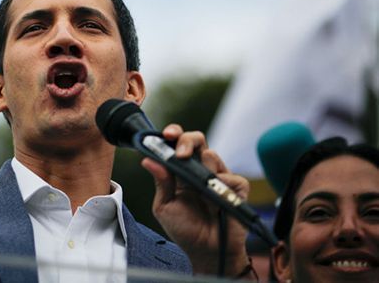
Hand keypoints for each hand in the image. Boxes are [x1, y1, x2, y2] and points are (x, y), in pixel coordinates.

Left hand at [141, 124, 249, 275]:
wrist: (206, 251)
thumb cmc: (185, 229)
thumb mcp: (165, 206)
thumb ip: (160, 182)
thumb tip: (148, 159)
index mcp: (181, 172)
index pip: (178, 144)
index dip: (174, 134)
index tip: (167, 134)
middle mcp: (200, 170)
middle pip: (198, 141)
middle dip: (187, 140)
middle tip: (181, 154)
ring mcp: (219, 177)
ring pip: (212, 155)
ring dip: (203, 168)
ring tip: (199, 190)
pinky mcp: (237, 188)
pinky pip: (231, 177)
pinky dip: (222, 187)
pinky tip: (216, 202)